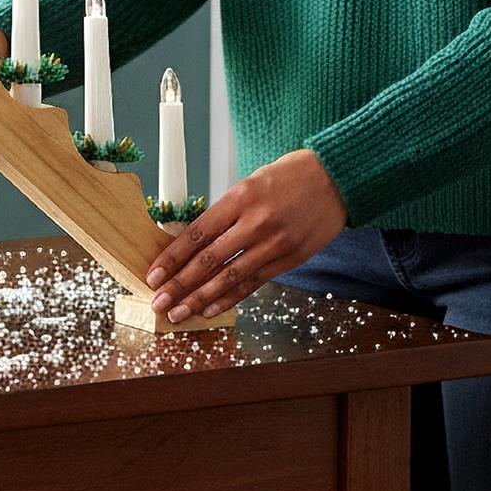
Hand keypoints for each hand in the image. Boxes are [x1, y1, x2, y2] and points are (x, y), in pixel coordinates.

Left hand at [143, 149, 348, 322]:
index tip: (154, 275)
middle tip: (159, 303)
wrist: (335, 178)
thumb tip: (193, 243)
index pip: (197, 234)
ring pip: (229, 277)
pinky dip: (230, 298)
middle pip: (208, 260)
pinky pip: (254, 282)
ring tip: (179, 313)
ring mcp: (274, 243)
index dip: (172, 258)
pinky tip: (211, 309)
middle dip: (179, 285)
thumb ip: (225, 213)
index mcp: (239, 197)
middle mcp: (255, 222)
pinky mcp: (291, 259)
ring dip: (200, 299)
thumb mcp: (249, 183)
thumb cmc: (288, 176)